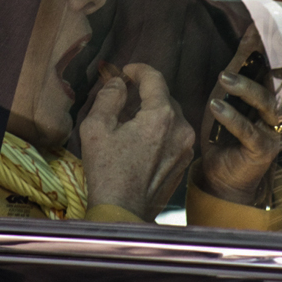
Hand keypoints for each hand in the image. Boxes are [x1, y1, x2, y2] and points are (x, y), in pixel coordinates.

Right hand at [80, 63, 195, 220]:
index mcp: (160, 116)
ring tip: (129, 122)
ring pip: (171, 116)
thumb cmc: (107, 171)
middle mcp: (181, 128)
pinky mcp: (184, 161)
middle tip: (123, 98)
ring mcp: (185, 146)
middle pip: (164, 97)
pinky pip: (174, 134)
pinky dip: (159, 130)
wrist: (123, 212)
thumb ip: (109, 97)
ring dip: (152, 112)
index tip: (126, 72)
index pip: (155, 78)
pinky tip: (140, 142)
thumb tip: (118, 82)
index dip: (139, 69)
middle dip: (145, 93)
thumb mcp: (96, 128)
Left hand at [197, 27, 281, 205]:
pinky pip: (249, 131)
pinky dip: (232, 118)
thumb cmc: (225, 131)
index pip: (278, 62)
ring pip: (266, 104)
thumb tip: (251, 26)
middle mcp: (280, 110)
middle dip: (272, 56)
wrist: (220, 175)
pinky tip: (216, 107)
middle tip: (258, 36)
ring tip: (223, 78)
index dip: (274, 41)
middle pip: (280, 79)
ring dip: (244, 88)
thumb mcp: (229, 91)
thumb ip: (241, 62)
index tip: (266, 17)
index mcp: (273, 92)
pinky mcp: (263, 150)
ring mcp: (275, 131)